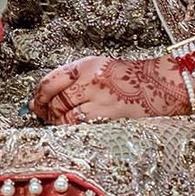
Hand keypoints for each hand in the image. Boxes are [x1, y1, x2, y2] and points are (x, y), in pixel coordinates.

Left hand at [31, 55, 187, 123]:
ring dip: (56, 123)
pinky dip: (71, 130)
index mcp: (86, 65)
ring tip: (59, 122)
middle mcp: (92, 80)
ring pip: (65, 116)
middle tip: (43, 115)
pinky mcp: (110, 117)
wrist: (158, 85)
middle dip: (45, 111)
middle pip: (55, 101)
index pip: (50, 81)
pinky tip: (73, 129)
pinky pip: (81, 127)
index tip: (35, 101)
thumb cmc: (126, 78)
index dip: (38, 95)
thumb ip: (69, 80)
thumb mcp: (97, 68)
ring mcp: (101, 100)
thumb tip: (37, 99)